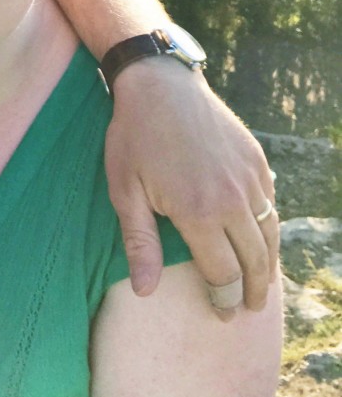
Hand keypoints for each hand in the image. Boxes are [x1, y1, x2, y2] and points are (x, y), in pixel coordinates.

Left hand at [104, 59, 278, 315]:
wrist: (159, 84)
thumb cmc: (135, 136)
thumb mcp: (125, 190)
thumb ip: (140, 243)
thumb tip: (146, 292)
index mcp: (200, 213)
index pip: (224, 274)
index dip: (224, 298)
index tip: (223, 312)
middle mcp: (233, 200)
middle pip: (254, 260)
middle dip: (252, 290)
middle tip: (248, 307)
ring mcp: (250, 177)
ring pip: (269, 233)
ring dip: (267, 263)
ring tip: (261, 283)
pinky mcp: (256, 159)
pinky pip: (271, 203)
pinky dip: (269, 226)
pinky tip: (261, 237)